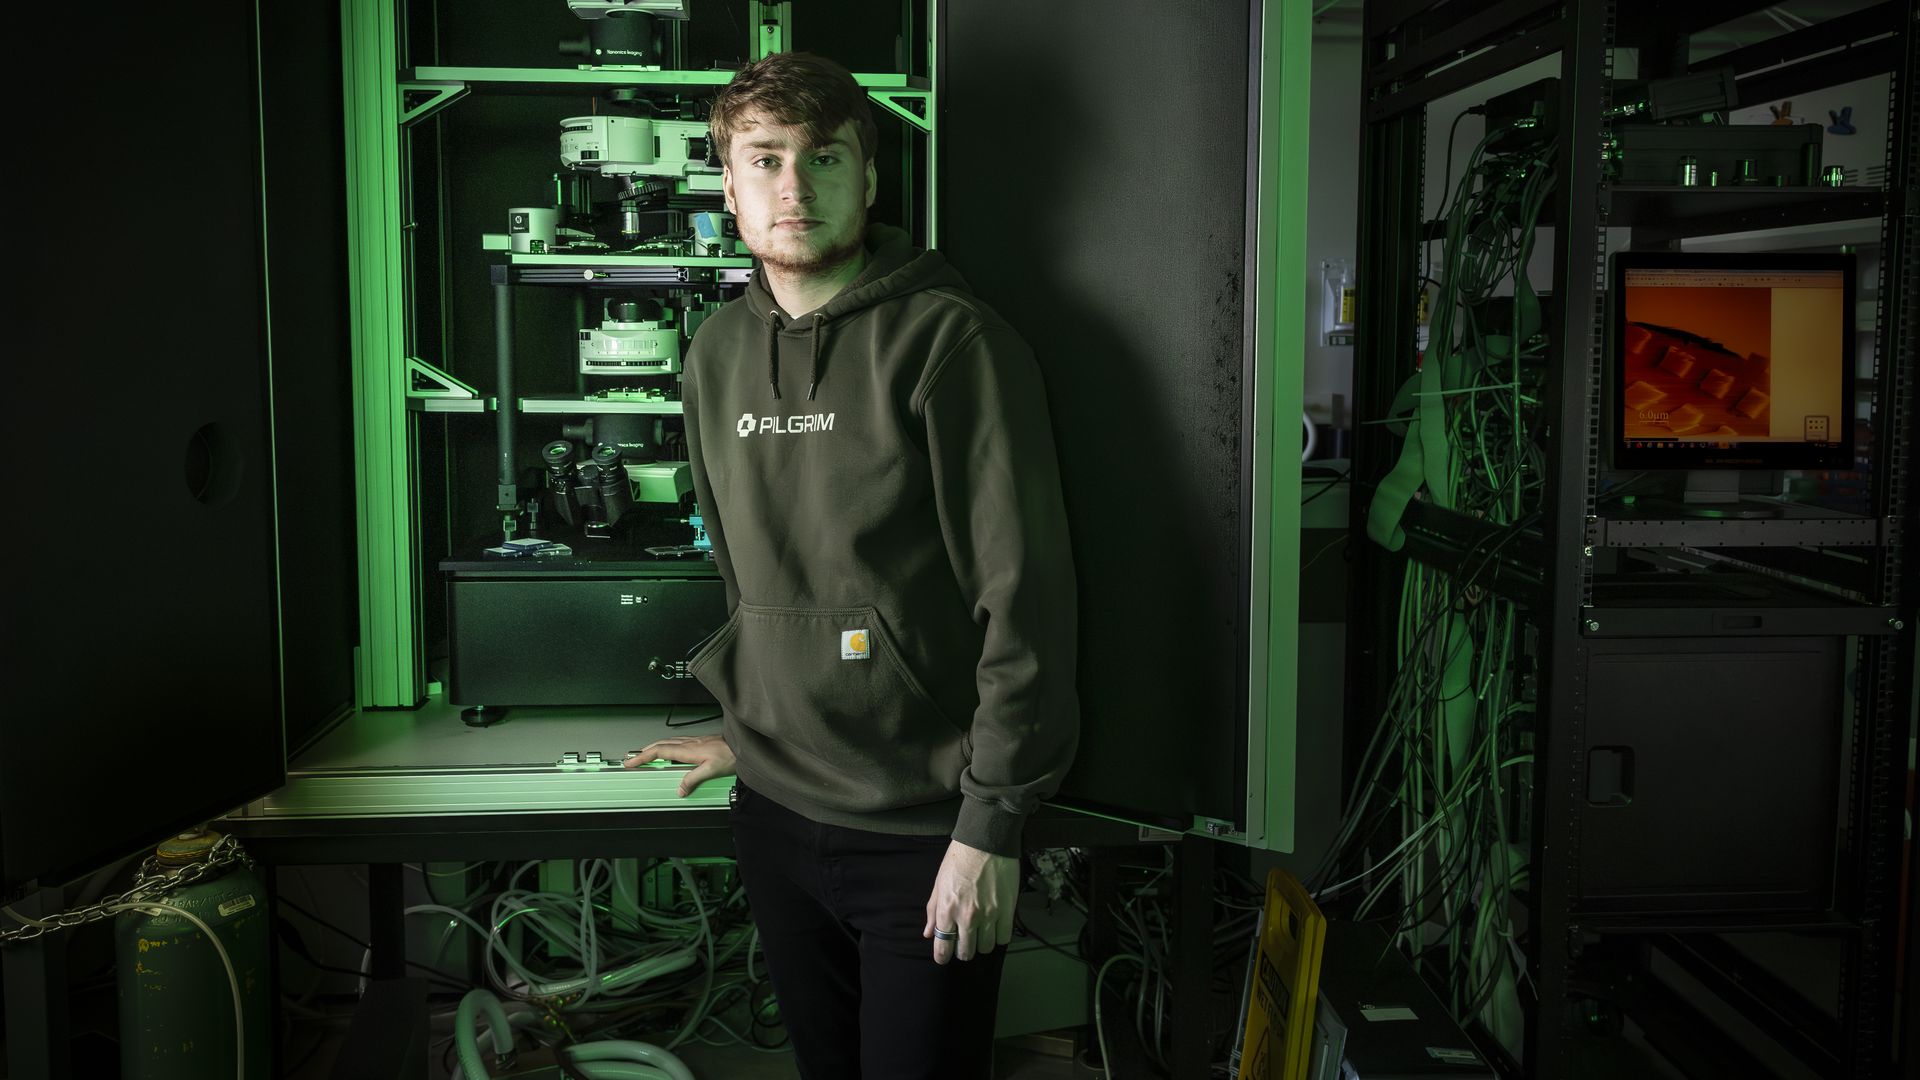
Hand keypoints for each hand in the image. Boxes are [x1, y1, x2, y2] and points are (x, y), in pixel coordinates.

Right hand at [624, 735, 735, 796]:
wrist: (742, 745)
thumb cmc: (730, 755)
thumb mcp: (711, 770)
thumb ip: (693, 779)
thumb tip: (680, 789)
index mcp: (687, 750)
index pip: (659, 752)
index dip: (642, 757)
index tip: (631, 761)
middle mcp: (688, 744)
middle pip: (660, 745)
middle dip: (643, 751)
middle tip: (632, 758)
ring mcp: (693, 742)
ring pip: (668, 743)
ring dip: (654, 748)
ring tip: (645, 755)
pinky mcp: (699, 743)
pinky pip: (676, 743)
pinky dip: (666, 747)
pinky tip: (669, 751)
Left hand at [922, 841, 1018, 964]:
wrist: (986, 842)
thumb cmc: (958, 860)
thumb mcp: (939, 883)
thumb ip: (933, 910)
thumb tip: (928, 933)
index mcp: (947, 910)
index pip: (942, 947)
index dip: (942, 957)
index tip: (943, 958)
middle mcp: (967, 917)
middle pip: (966, 952)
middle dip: (963, 951)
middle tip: (965, 942)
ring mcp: (989, 915)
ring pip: (986, 948)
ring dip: (982, 944)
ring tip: (982, 933)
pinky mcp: (1007, 911)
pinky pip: (1004, 938)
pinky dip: (999, 937)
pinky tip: (996, 928)